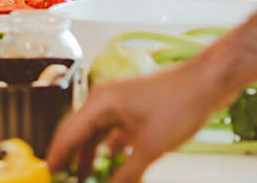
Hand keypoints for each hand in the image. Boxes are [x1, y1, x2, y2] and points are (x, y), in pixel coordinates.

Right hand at [47, 62, 226, 182]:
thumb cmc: (181, 100)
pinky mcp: (136, 108)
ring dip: (91, 154)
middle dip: (71, 157)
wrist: (208, 83)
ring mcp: (122, 102)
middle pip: (79, 132)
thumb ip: (127, 173)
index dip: (56, 156)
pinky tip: (113, 162)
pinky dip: (110, 147)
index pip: (68, 133)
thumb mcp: (150, 146)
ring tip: (84, 176)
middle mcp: (107, 99)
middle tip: (63, 177)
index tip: (47, 173)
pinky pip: (114, 130)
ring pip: (97, 132)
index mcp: (101, 102)